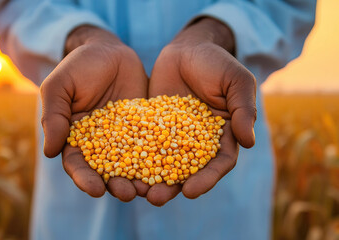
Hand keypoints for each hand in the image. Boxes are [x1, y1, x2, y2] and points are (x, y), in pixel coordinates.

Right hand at [40, 25, 148, 201]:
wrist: (109, 51)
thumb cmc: (78, 67)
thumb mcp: (59, 87)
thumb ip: (53, 116)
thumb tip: (49, 152)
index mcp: (77, 139)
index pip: (78, 164)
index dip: (84, 178)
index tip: (94, 190)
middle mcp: (101, 143)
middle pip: (107, 171)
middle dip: (116, 185)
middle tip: (127, 194)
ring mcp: (125, 137)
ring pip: (132, 164)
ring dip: (139, 179)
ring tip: (149, 190)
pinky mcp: (145, 128)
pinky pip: (153, 145)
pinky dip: (159, 158)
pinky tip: (168, 169)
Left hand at [148, 18, 256, 204]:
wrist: (187, 49)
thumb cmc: (217, 63)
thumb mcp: (236, 81)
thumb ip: (243, 108)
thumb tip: (249, 141)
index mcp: (223, 136)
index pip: (218, 163)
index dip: (206, 179)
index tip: (190, 191)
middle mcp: (198, 141)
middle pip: (188, 170)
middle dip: (173, 186)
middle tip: (156, 198)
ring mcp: (174, 135)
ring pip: (164, 162)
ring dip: (151, 179)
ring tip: (136, 191)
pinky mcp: (153, 127)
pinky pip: (144, 144)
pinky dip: (135, 157)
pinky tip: (121, 167)